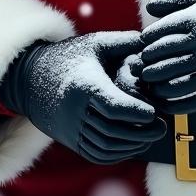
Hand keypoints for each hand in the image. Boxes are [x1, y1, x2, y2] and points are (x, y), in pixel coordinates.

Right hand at [0, 31, 166, 163]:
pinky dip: (118, 154)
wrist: (32, 80)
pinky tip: (135, 144)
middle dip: (141, 132)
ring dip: (132, 145)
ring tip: (152, 136)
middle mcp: (74, 111)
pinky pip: (97, 154)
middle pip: (112, 130)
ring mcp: (71, 129)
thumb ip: (124, 42)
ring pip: (105, 146)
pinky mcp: (71, 141)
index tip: (155, 112)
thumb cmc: (71, 57)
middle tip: (162, 127)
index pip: (112, 106)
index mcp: (83, 85)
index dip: (135, 112)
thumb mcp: (95, 43)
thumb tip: (151, 41)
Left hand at [133, 0, 195, 114]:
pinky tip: (164, 98)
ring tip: (151, 80)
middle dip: (146, 61)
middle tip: (142, 63)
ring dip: (154, 83)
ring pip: (167, 83)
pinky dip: (169, 102)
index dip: (146, 39)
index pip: (156, 34)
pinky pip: (185, 103)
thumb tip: (149, 7)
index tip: (145, 42)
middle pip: (158, 59)